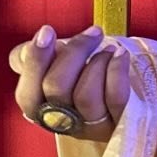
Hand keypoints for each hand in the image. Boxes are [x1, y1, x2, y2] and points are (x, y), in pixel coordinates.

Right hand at [10, 24, 130, 140]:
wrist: (130, 88)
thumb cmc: (85, 74)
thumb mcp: (54, 63)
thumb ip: (32, 57)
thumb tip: (29, 47)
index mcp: (41, 110)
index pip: (27, 95)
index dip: (35, 62)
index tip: (47, 31)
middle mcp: (64, 122)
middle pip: (57, 88)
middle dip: (74, 53)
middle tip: (94, 33)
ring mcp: (93, 126)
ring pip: (85, 95)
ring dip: (97, 63)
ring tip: (110, 48)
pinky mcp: (119, 121)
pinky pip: (115, 97)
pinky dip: (117, 70)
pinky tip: (120, 54)